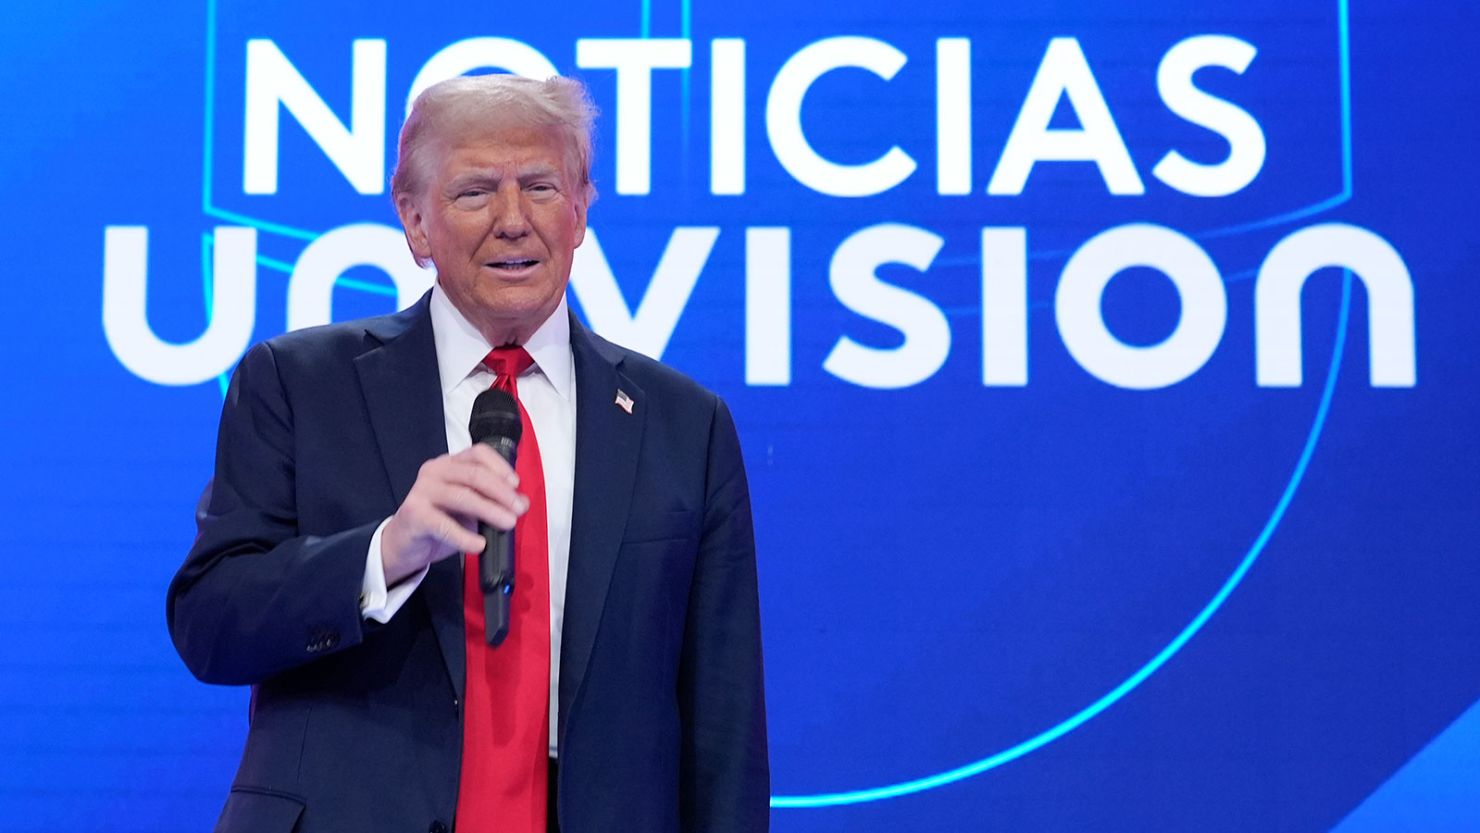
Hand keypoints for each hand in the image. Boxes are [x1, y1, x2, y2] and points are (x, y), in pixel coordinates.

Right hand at [380, 444, 528, 585]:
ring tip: (507, 523)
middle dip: (501, 492)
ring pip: (462, 496)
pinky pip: (444, 525)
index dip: (500, 466)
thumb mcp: (470, 510)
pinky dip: (465, 536)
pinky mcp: (414, 514)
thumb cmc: (438, 522)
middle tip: (518, 509)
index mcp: (450, 464)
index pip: (478, 453)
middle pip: (474, 474)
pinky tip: (478, 545)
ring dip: (489, 510)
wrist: (405, 544)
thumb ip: (493, 502)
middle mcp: (435, 471)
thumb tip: (522, 502)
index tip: (516, 484)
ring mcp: (422, 491)